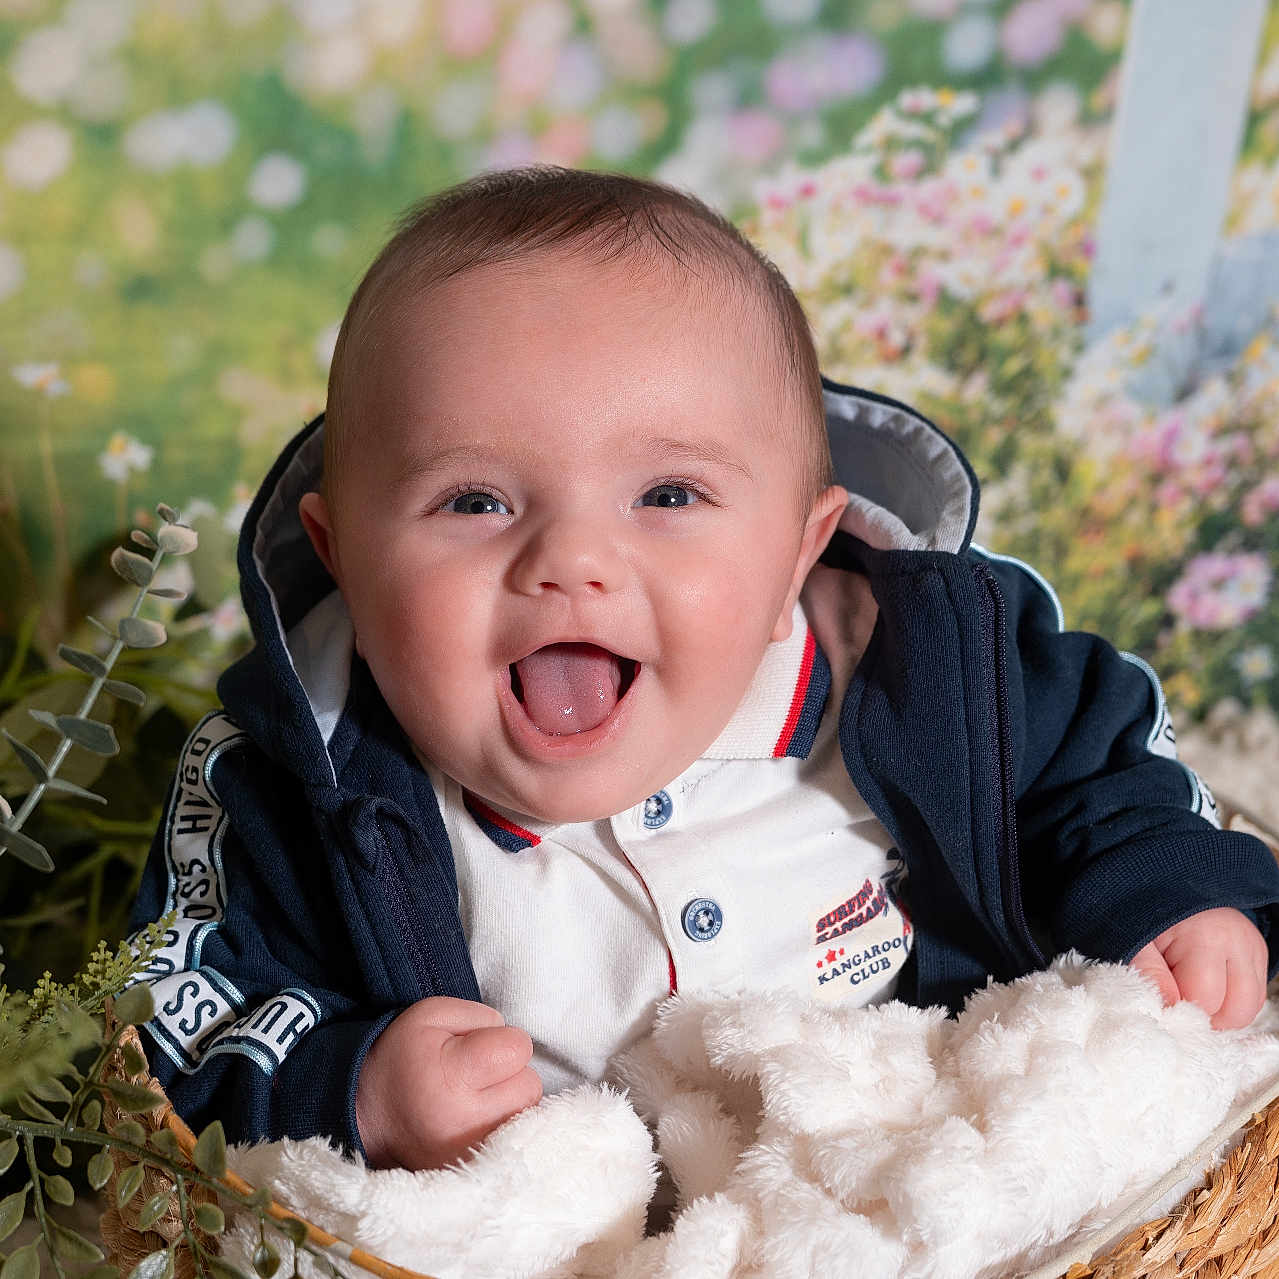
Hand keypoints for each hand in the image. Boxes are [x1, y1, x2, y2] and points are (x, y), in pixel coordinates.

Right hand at [355, 997, 541, 1169]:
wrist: (367, 1115)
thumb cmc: (403, 1058)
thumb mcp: (430, 1015)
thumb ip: (479, 1015)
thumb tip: (509, 1034)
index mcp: (450, 1079)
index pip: (518, 1049)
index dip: (504, 1040)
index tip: (479, 1048)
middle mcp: (463, 1124)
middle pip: (529, 1085)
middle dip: (511, 1073)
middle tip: (478, 1074)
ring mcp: (469, 1154)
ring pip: (527, 1115)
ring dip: (510, 1100)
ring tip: (478, 1096)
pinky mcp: (472, 1171)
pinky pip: (515, 1142)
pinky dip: (504, 1125)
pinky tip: (478, 1119)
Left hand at [1130, 907, 1267, 1029]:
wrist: (1173, 889)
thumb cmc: (1154, 919)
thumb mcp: (1140, 942)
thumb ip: (1149, 973)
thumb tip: (1167, 1006)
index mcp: (1205, 937)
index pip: (1205, 998)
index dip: (1182, 1008)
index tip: (1165, 999)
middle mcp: (1237, 942)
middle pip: (1237, 1009)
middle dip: (1207, 1015)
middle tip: (1181, 999)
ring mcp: (1252, 948)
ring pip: (1251, 1007)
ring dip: (1224, 1013)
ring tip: (1196, 995)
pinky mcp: (1259, 954)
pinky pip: (1257, 997)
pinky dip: (1234, 1002)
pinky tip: (1211, 987)